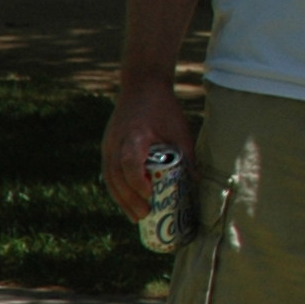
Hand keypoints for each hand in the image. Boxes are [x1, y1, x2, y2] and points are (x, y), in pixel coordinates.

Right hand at [99, 85, 193, 221]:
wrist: (141, 87)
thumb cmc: (163, 108)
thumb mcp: (180, 128)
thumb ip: (186, 154)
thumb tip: (196, 182)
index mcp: (134, 135)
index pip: (129, 161)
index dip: (137, 180)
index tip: (149, 194)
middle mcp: (116, 142)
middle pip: (116, 176)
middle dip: (129, 198)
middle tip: (145, 215)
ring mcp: (108, 145)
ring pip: (109, 178)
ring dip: (121, 199)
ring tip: (137, 216)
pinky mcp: (107, 148)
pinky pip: (109, 173)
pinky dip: (118, 189)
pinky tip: (129, 203)